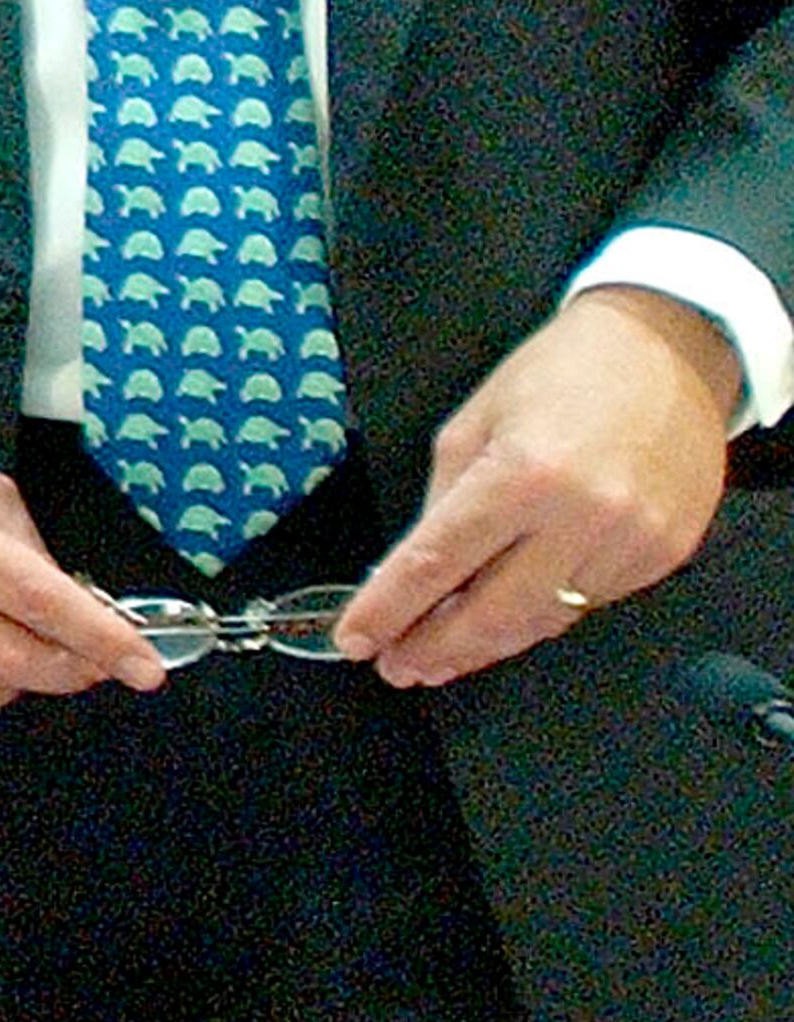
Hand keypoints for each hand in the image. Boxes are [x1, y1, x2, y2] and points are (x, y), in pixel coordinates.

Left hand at [335, 285, 737, 686]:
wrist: (666, 355)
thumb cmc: (562, 373)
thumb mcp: (474, 421)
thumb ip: (444, 499)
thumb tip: (415, 568)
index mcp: (520, 475)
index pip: (436, 562)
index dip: (388, 608)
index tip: (355, 638)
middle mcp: (580, 518)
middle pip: (493, 614)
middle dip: (436, 648)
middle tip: (398, 667)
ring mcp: (630, 544)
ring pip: (544, 620)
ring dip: (487, 646)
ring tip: (440, 657)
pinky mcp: (663, 557)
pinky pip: (590, 604)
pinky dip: (543, 615)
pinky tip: (510, 618)